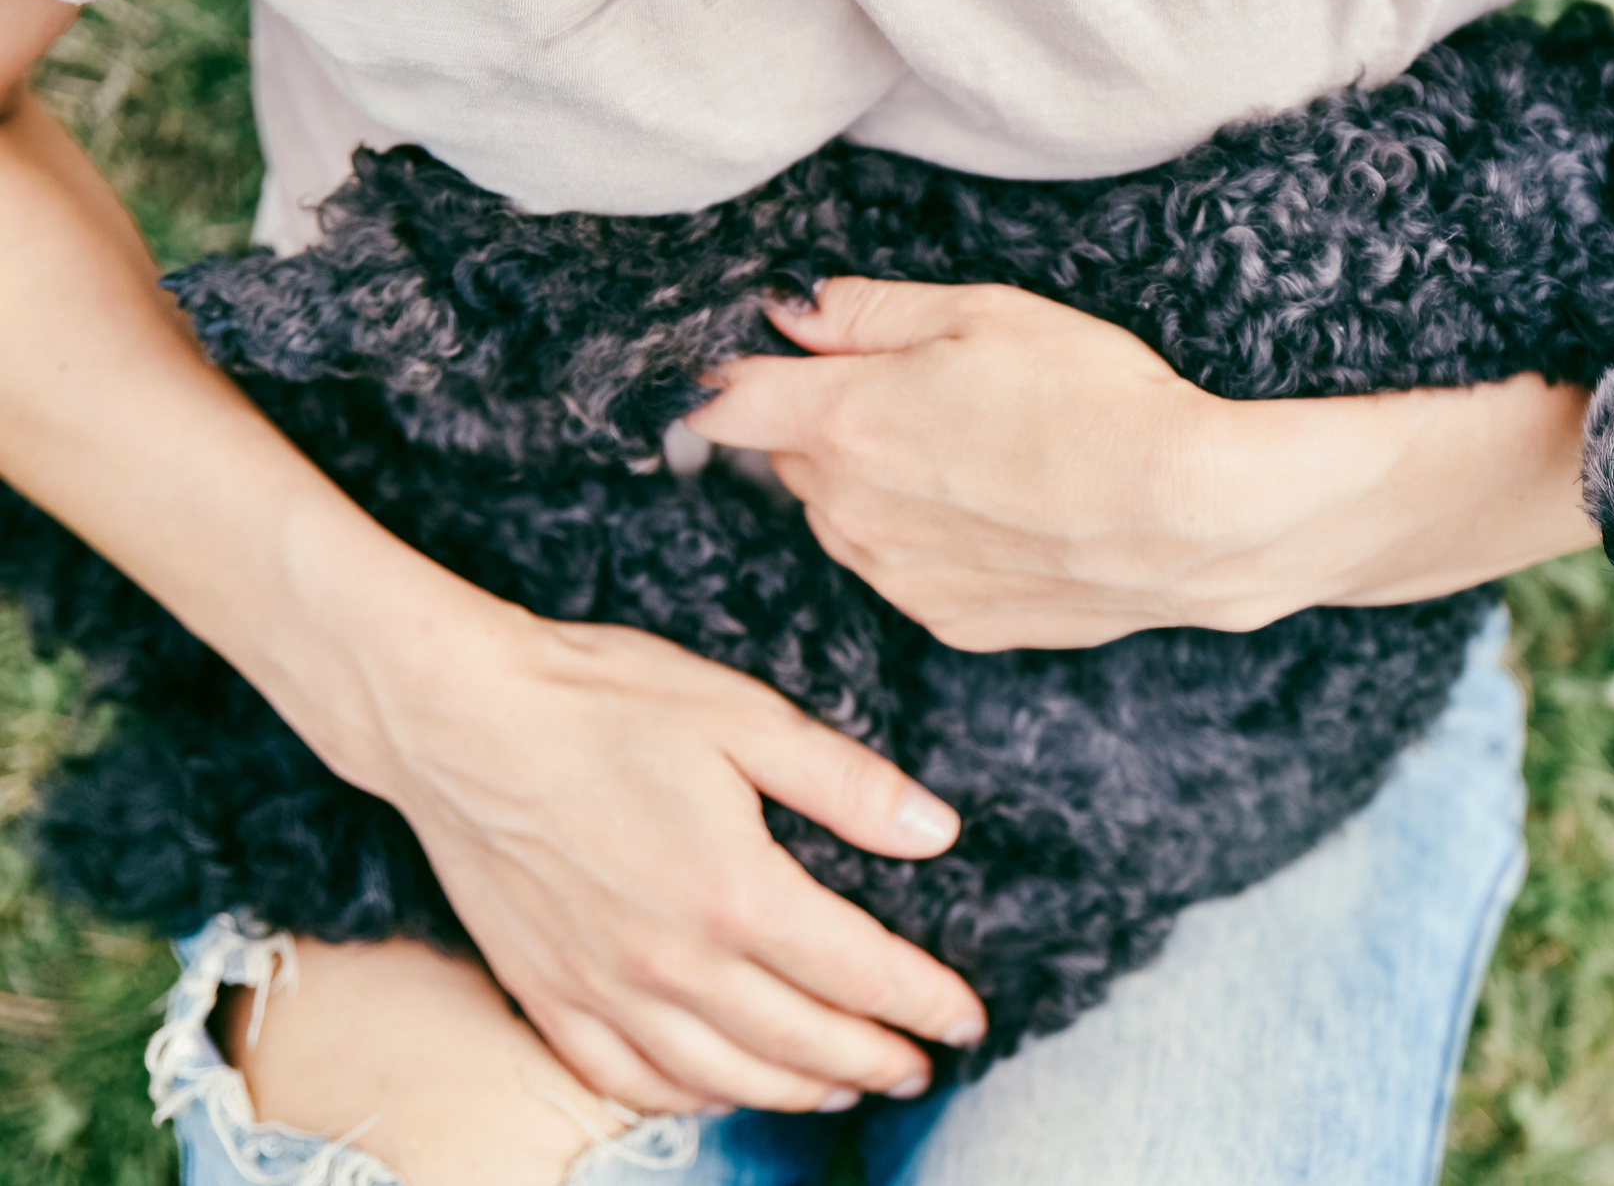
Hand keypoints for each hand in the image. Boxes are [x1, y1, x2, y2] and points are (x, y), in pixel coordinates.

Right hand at [346, 606, 988, 1113]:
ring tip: (845, 1088)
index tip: (969, 1019)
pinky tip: (720, 1090)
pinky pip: (628, 1081)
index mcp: (737, 892)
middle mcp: (674, 962)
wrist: (456, 717)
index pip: (862, 972)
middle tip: (921, 1068)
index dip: (926, 1002)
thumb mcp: (746, 717)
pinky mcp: (547, 995)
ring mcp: (604, 990)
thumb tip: (938, 833)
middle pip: (803, 1041)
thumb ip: (848, 785)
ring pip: (724, 1075)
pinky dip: (689, 1099)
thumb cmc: (604, 702)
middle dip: (877, 1059)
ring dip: (797, 1091)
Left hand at [685, 278, 1275, 650]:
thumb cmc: (1098, 400)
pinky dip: (933, 538)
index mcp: (841, 424)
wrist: (1193, 518)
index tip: (760, 356)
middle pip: (791, 459)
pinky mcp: (950, 622)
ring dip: (879, 483)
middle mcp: (848, 513)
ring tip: (980, 451)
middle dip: (829, 421)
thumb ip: (869, 312)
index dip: (728, 372)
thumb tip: (791, 312)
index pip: (722, 403)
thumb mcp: (986, 314)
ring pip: (847, 518)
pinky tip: (1008, 509)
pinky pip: (907, 569)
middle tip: (925, 389)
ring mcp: (897, 577)